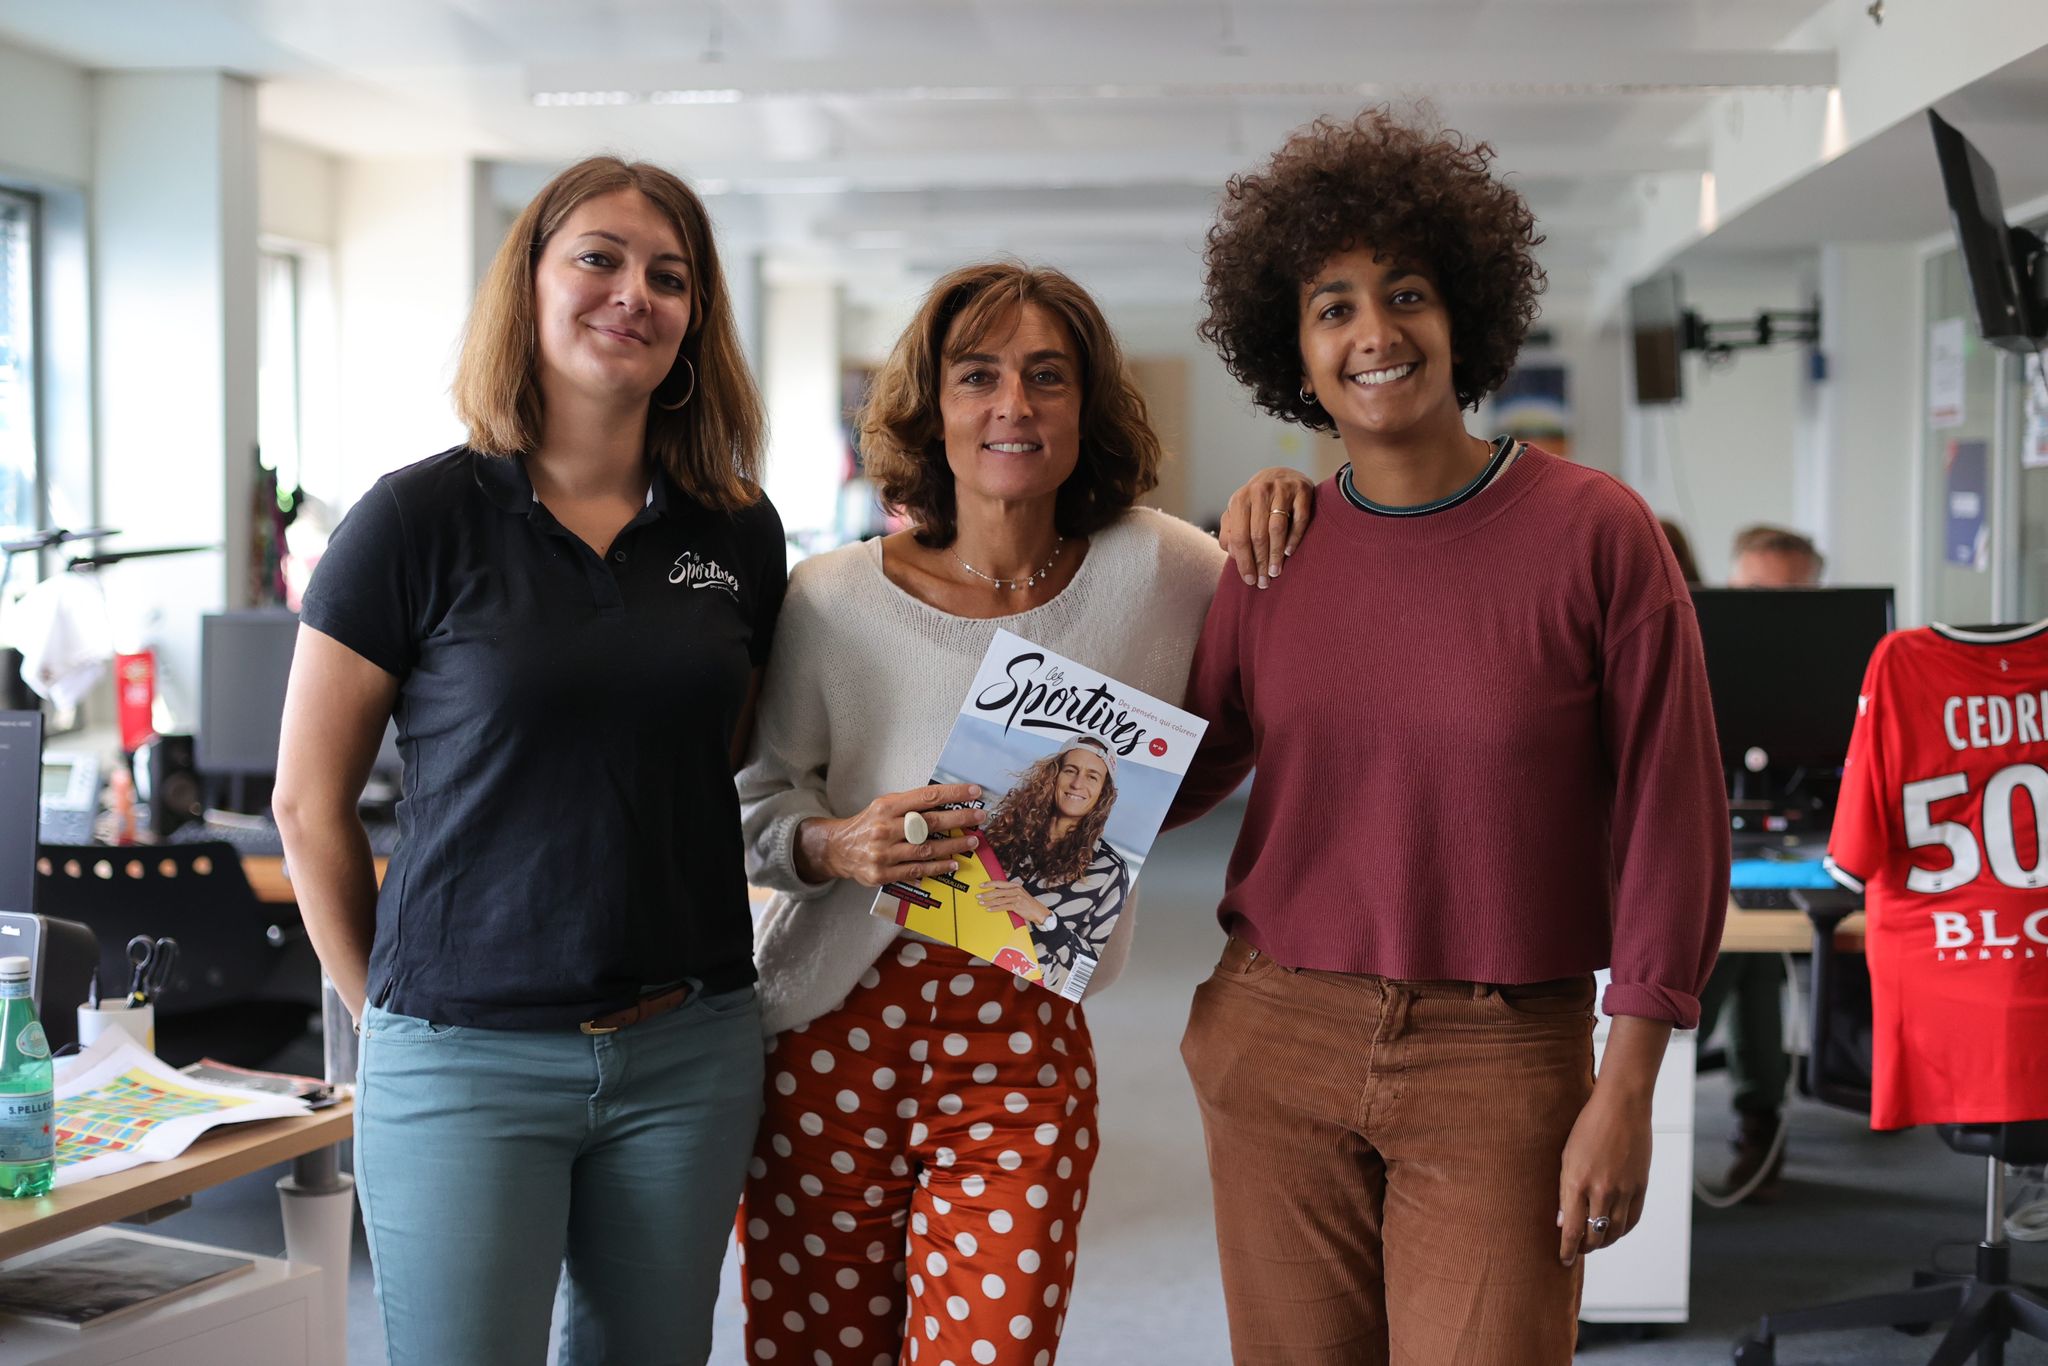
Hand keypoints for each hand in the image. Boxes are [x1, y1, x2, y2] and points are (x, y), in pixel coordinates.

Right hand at [797, 783, 986, 887]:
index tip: (974, 791)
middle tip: (980, 817)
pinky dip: (938, 867)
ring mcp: (883, 853)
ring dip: (954, 846)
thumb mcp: (884, 806)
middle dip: (960, 819)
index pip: (926, 797)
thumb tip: (947, 801)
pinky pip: (917, 870)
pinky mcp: (882, 874)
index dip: (953, 794)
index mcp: (886, 807)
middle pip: (929, 823)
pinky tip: (954, 863)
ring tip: (972, 841)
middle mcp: (885, 828)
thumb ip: (910, 805)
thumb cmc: (868, 825)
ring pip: (926, 849)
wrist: (837, 849)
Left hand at [976, 879, 1047, 924]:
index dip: (989, 884)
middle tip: (978, 896)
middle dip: (986, 894)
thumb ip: (1009, 891)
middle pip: (997, 891)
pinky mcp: (1016, 906)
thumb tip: (996, 891)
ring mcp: (1016, 898)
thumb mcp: (1019, 894)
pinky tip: (989, 909)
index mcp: (1015, 885)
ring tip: (981, 903)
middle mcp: (1015, 890)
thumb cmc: (1028, 903)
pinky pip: (1002, 907)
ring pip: (998, 899)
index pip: (999, 883)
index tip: (981, 885)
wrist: (1039, 911)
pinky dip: (994, 908)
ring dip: (988, 902)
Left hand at [1218, 467, 1315, 588]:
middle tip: (1264, 582)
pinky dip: (1294, 537)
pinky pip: (1299, 519)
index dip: (1244, 561)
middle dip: (1260, 562)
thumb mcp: (1238, 512)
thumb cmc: (1256, 502)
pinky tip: (1289, 552)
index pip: (1239, 537)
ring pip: (1277, 528)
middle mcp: (1259, 492)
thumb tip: (1233, 554)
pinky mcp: (1302, 490)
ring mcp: (1281, 490)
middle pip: (1258, 535)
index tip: (1249, 580)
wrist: (1281, 474)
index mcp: (1240, 499)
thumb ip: (1230, 531)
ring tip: (1275, 571)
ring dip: (1276, 554)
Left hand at [1555, 1086, 1653, 1265]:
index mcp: (1576, 1182)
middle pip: (1594, 1236)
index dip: (1567, 1250)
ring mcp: (1623, 1190)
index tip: (1563, 1259)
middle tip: (1578, 1251)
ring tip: (1594, 1242)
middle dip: (1584, 1248)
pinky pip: (1632, 1220)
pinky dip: (1622, 1230)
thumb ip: (1565, 1192)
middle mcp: (1601, 1191)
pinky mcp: (1640, 1187)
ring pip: (1615, 1233)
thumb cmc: (1588, 1127)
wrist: (1622, 1106)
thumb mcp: (1566, 1157)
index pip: (1572, 1230)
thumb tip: (1563, 1222)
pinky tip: (1614, 1231)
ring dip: (1603, 1242)